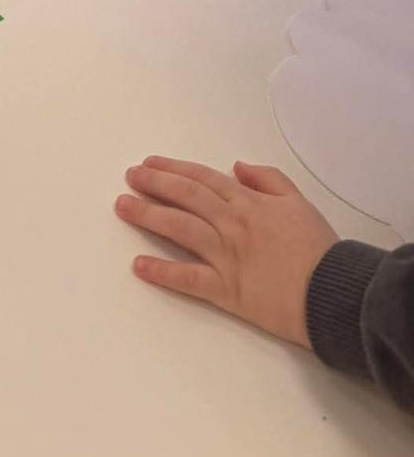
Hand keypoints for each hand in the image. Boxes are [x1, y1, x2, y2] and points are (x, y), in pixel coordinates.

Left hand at [115, 156, 337, 348]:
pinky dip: (162, 272)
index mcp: (249, 203)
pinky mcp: (226, 289)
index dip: (174, 169)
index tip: (151, 163)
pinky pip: (188, 278)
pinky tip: (139, 265)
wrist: (333, 292)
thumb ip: (269, 180)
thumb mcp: (300, 203)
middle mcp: (232, 224)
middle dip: (154, 183)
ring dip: (148, 215)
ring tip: (123, 206)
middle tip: (130, 176)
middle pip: (186, 197)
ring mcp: (226, 256)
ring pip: (180, 228)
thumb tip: (238, 166)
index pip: (204, 179)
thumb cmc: (321, 251)